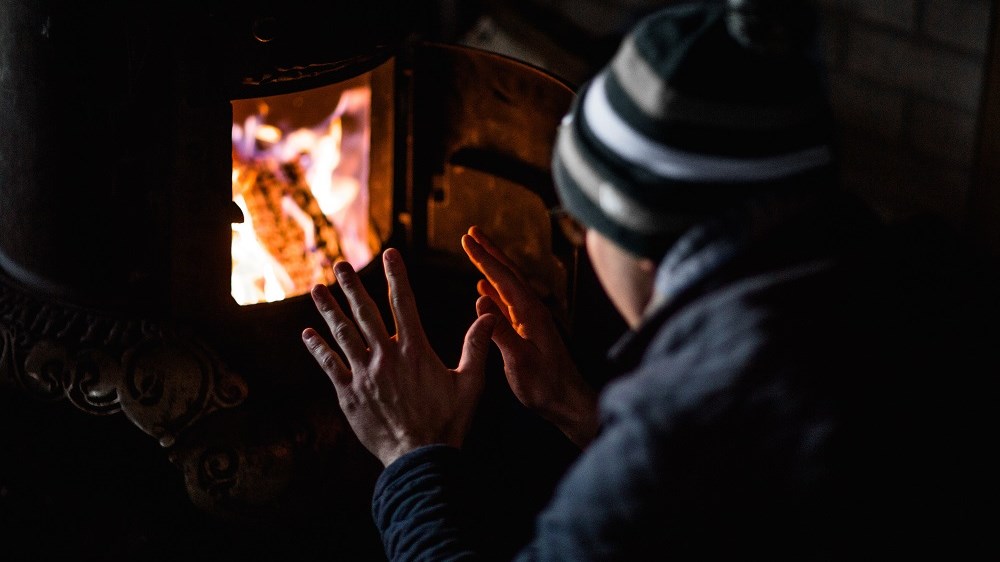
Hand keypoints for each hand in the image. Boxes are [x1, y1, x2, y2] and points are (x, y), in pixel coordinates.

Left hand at [302, 248, 496, 466]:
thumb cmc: (448, 421)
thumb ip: (476, 346)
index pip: (403, 303)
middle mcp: (386, 356)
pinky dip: (318, 349)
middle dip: (352, 286)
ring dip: (328, 310)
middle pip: (365, 313)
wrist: (420, 458)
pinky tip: (308, 334)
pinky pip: (330, 366)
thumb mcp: (470, 383)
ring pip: (342, 334)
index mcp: (415, 350)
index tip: (389, 254)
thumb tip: (489, 316)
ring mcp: (364, 374)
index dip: (396, 276)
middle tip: (339, 264)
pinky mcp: (350, 394)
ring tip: (316, 290)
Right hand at [461, 226, 597, 447]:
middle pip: (508, 274)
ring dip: (491, 268)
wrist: (568, 403)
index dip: (483, 258)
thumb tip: (480, 302)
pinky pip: (507, 304)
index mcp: (530, 313)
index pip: (503, 278)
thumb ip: (500, 332)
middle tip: (471, 232)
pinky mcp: (528, 332)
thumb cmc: (546, 386)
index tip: (466, 239)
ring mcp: (530, 321)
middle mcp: (532, 311)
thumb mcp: (520, 361)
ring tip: (476, 253)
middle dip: (489, 252)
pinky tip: (483, 291)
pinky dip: (494, 292)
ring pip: (507, 286)